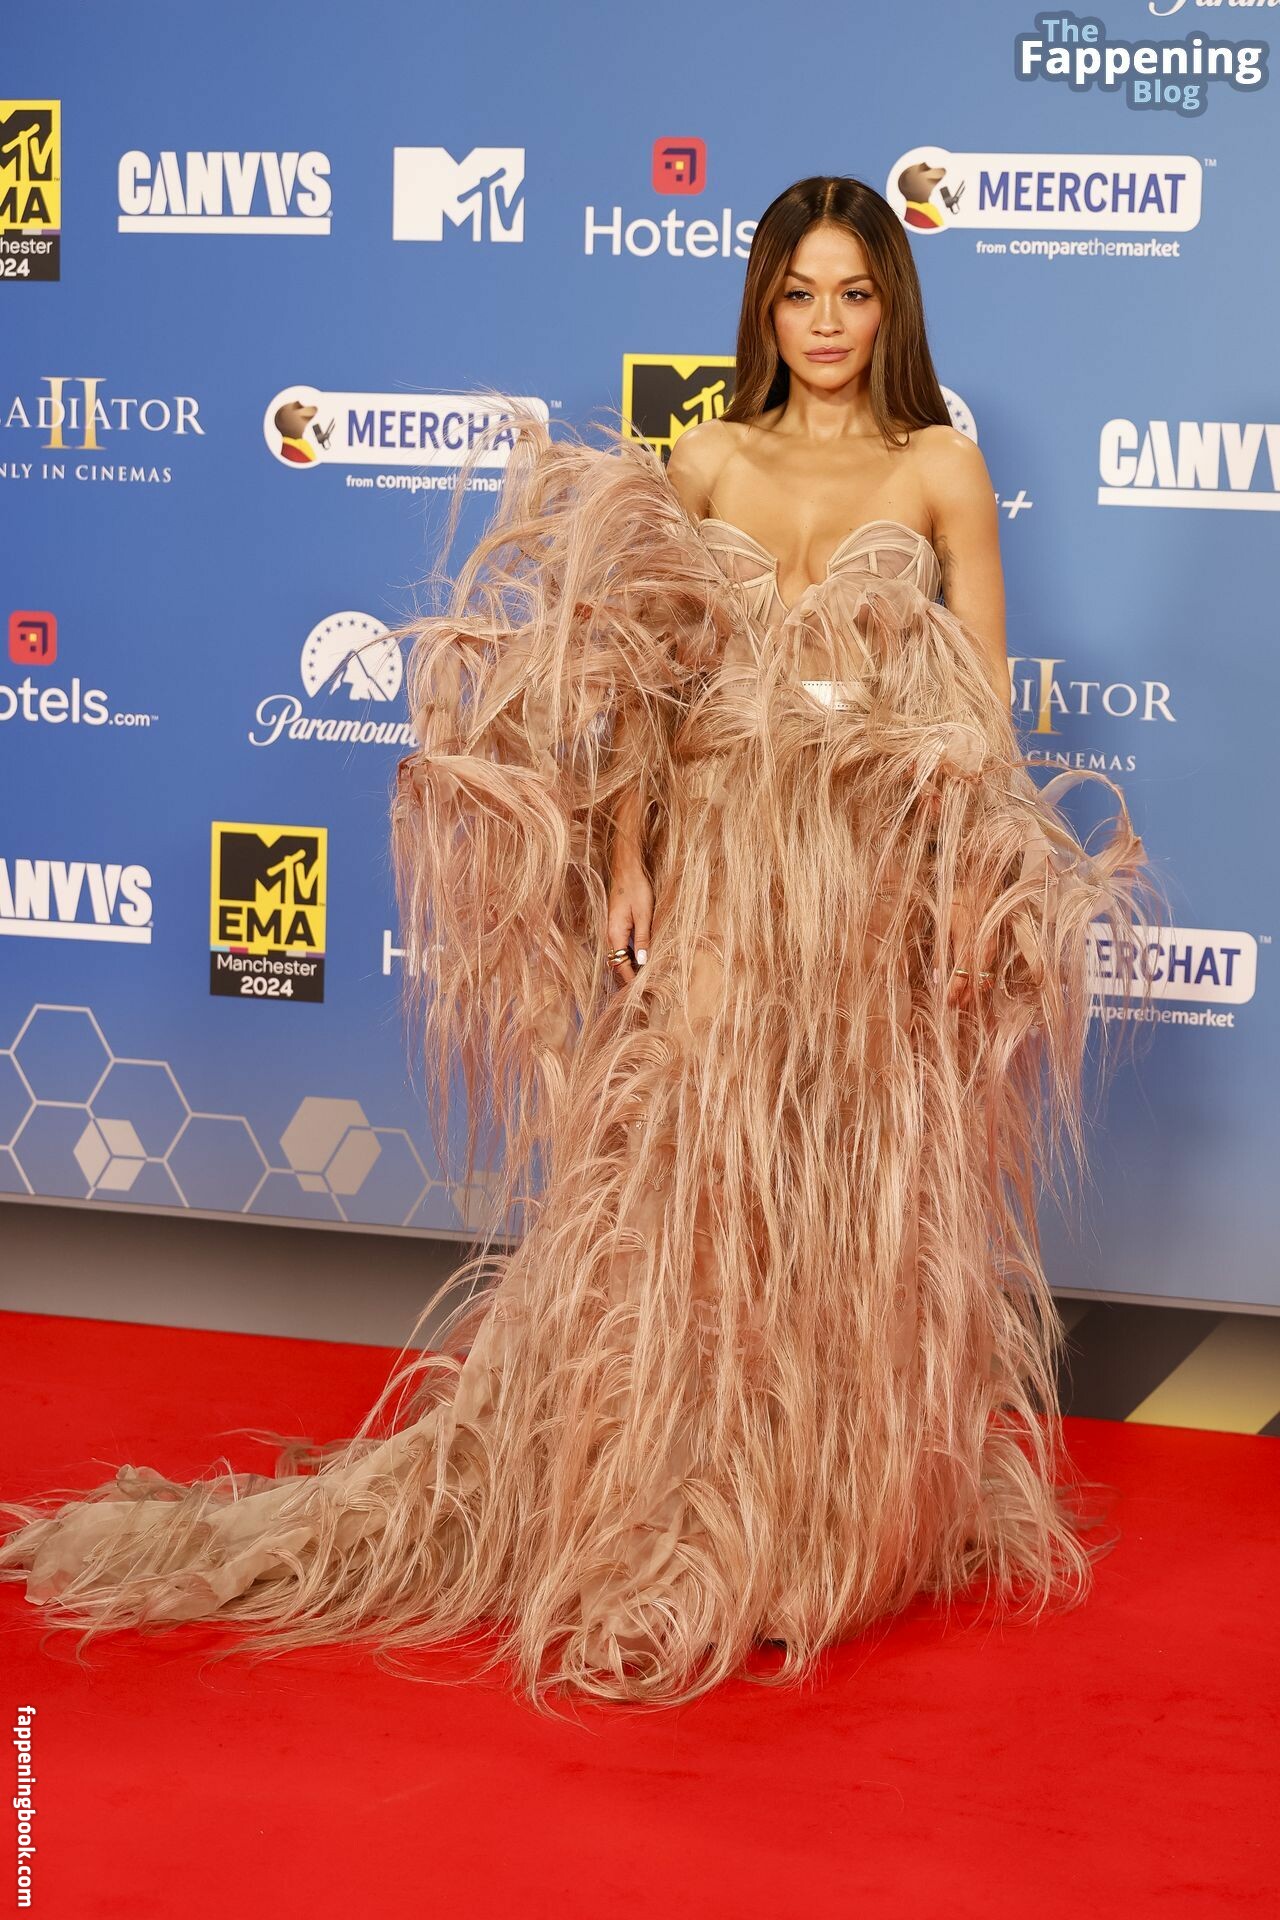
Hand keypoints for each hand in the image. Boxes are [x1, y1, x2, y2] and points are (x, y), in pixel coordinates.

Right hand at [606, 864, 652, 985]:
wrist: (627, 870)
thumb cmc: (636, 889)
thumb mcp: (644, 914)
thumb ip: (643, 938)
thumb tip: (643, 962)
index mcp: (615, 934)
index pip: (621, 965)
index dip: (631, 981)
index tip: (642, 993)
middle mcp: (610, 935)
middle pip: (618, 964)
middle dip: (630, 978)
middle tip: (647, 991)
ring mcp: (613, 931)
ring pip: (620, 957)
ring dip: (631, 968)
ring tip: (647, 979)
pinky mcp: (618, 926)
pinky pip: (623, 948)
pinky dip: (631, 957)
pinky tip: (643, 960)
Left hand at [945, 882, 996, 1010]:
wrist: (979, 886)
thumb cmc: (957, 904)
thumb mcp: (942, 925)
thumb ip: (940, 952)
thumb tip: (937, 978)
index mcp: (966, 941)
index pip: (961, 974)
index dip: (955, 991)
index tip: (947, 1003)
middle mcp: (982, 948)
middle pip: (976, 980)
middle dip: (966, 997)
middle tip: (955, 1008)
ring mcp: (991, 947)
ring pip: (985, 977)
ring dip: (974, 992)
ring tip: (964, 1004)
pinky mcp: (995, 946)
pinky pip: (990, 969)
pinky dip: (982, 982)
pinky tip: (975, 989)